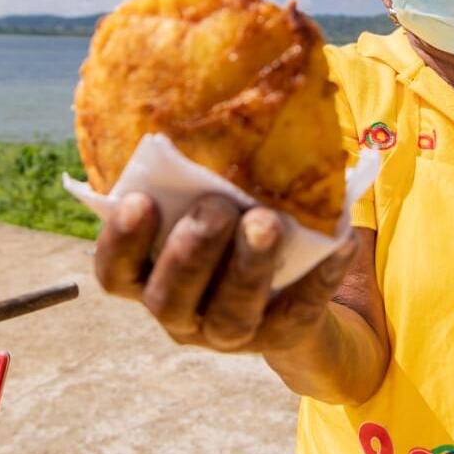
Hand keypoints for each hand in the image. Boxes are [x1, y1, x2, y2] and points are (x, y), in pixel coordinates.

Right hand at [94, 192, 358, 352]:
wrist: (286, 287)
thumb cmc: (227, 228)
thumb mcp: (200, 207)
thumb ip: (192, 182)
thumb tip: (206, 117)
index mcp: (148, 279)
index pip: (115, 273)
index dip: (121, 241)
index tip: (140, 199)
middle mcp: (180, 316)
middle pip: (171, 299)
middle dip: (192, 252)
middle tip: (216, 205)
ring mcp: (229, 334)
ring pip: (229, 316)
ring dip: (247, 267)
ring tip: (267, 222)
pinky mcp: (279, 336)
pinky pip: (300, 310)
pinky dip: (320, 276)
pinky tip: (338, 241)